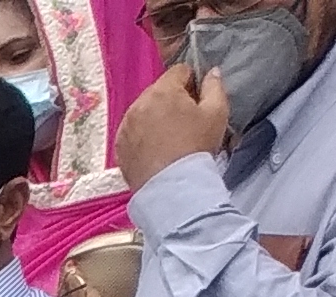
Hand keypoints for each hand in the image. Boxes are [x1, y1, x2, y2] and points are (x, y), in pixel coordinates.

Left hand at [117, 63, 228, 182]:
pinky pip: (133, 129)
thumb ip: (214, 86)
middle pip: (159, 89)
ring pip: (144, 109)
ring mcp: (125, 125)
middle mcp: (138, 103)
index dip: (192, 80)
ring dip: (156, 114)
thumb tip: (211, 72)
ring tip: (170, 135)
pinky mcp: (119, 145)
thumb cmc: (196, 146)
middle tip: (185, 119)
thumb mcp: (216, 112)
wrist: (170, 186)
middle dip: (172, 98)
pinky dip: (143, 132)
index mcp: (163, 90)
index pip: (178, 70)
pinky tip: (156, 146)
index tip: (197, 98)